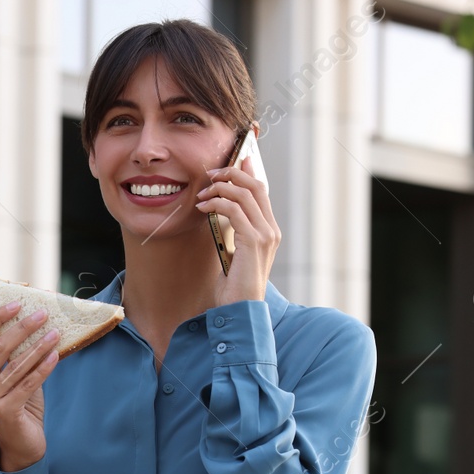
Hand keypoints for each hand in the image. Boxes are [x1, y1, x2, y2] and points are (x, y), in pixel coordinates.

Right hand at [0, 300, 57, 470]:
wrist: (23, 446)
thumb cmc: (21, 406)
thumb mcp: (16, 376)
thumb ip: (18, 355)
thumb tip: (38, 323)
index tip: (17, 303)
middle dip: (22, 328)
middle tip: (43, 314)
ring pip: (16, 365)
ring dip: (38, 346)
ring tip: (56, 333)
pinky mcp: (4, 411)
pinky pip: (28, 383)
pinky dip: (44, 367)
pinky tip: (56, 355)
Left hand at [196, 124, 279, 307]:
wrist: (240, 309)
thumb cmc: (233, 285)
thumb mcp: (233, 252)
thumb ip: (232, 231)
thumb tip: (219, 210)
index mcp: (269, 230)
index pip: (261, 191)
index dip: (246, 173)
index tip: (228, 164)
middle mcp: (271, 230)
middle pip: (255, 186)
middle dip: (232, 173)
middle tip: (210, 175)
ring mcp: (265, 235)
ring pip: (245, 194)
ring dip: (221, 188)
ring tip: (202, 193)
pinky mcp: (254, 241)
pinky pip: (235, 210)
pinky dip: (217, 203)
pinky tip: (203, 207)